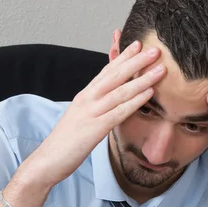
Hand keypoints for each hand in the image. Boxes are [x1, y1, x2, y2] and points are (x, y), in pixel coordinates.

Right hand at [22, 41, 165, 187]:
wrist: (47, 161)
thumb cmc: (65, 144)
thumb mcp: (80, 120)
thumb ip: (94, 108)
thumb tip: (108, 104)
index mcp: (84, 97)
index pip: (106, 72)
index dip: (122, 57)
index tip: (138, 44)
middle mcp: (87, 100)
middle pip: (114, 75)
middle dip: (136, 60)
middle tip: (155, 49)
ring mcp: (90, 113)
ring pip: (120, 91)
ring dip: (142, 78)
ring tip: (160, 68)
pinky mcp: (95, 129)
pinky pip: (119, 111)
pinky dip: (135, 100)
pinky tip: (149, 93)